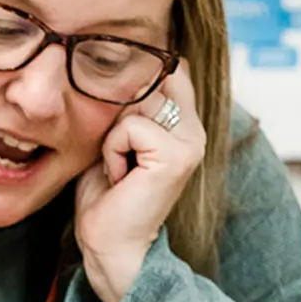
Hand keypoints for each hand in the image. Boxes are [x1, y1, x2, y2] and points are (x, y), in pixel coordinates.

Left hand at [74, 66, 206, 301]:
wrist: (109, 243)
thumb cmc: (106, 193)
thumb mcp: (115, 135)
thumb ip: (129, 102)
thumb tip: (128, 58)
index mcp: (185, 120)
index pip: (165, 68)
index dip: (132, 87)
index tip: (119, 128)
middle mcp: (195, 127)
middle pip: (145, 81)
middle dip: (115, 116)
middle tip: (118, 157)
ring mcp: (191, 141)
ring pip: (136, 103)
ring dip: (112, 136)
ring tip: (119, 167)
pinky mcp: (178, 155)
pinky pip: (130, 127)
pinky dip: (112, 151)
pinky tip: (120, 177)